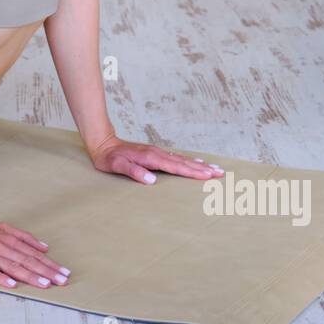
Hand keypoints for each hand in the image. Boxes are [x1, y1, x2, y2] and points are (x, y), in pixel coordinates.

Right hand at [0, 218, 70, 289]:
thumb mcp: (2, 229)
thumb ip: (23, 237)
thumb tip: (44, 248)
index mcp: (9, 240)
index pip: (34, 255)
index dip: (50, 264)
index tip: (64, 273)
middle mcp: (2, 247)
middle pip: (28, 261)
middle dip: (47, 272)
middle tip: (62, 281)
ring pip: (14, 267)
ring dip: (31, 276)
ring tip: (45, 284)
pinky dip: (2, 278)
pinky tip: (12, 285)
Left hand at [87, 134, 224, 183]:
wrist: (103, 143)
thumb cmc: (109, 158)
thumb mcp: (117, 166)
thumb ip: (134, 172)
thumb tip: (151, 180)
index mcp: (151, 158)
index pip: (176, 167)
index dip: (192, 172)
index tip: (208, 176)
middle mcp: (158, 153)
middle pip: (184, 163)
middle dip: (203, 169)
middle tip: (220, 174)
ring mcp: (158, 152)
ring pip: (183, 160)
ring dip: (199, 165)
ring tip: (214, 169)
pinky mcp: (156, 153)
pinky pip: (177, 158)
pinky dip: (190, 161)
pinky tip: (197, 162)